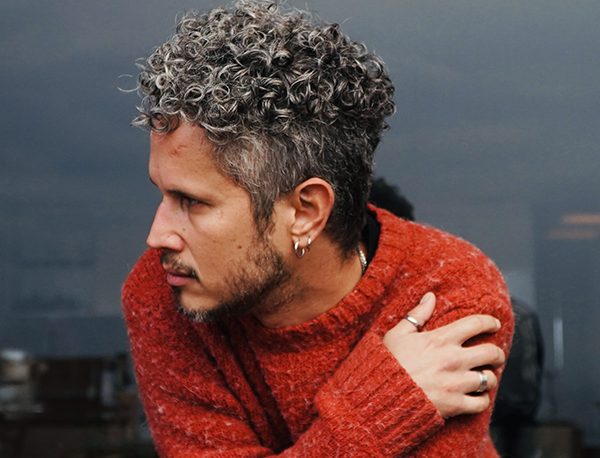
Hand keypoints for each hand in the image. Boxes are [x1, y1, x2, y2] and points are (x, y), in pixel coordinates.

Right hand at [383, 292, 505, 418]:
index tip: (494, 324)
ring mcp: (456, 383)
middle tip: (495, 354)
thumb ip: (417, 315)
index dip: (490, 322)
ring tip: (484, 377)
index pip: (476, 324)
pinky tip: (476, 396)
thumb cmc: (388, 362)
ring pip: (490, 378)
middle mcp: (454, 360)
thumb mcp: (398, 334)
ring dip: (489, 377)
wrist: (380, 396)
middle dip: (497, 353)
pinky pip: (481, 403)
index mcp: (441, 339)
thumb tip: (430, 296)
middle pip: (491, 352)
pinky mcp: (455, 405)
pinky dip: (481, 400)